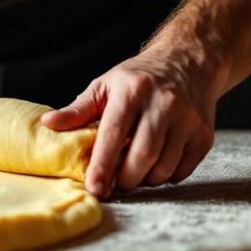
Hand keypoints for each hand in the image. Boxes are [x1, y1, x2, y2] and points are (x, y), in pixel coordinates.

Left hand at [41, 47, 221, 198]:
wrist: (188, 63)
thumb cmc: (138, 79)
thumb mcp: (104, 86)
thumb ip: (78, 110)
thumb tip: (47, 124)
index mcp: (132, 91)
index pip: (113, 134)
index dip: (102, 165)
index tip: (94, 188)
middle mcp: (163, 103)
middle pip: (142, 156)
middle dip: (125, 179)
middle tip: (116, 183)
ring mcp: (188, 120)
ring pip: (164, 168)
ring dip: (145, 180)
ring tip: (135, 171)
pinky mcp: (204, 135)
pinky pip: (182, 171)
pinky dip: (166, 176)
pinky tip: (157, 163)